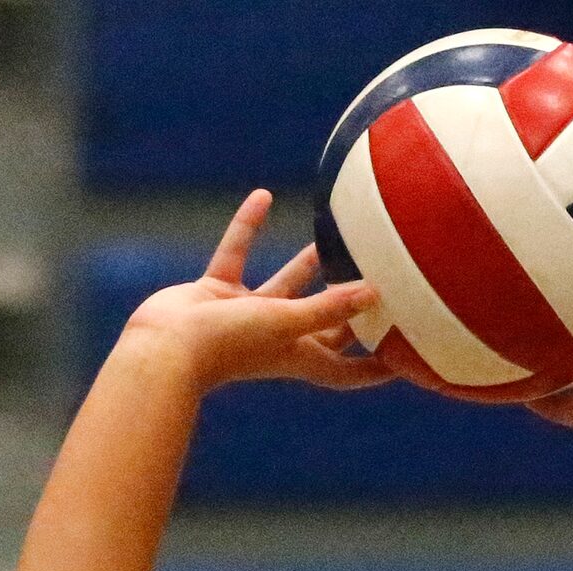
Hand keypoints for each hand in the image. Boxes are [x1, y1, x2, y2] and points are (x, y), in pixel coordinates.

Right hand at [124, 189, 393, 395]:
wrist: (163, 349)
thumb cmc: (228, 345)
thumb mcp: (286, 321)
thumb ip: (328, 307)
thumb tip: (376, 292)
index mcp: (299, 356)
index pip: (348, 371)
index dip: (377, 368)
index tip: (409, 359)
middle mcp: (277, 338)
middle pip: (324, 327)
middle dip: (349, 310)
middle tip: (381, 284)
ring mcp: (246, 317)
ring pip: (285, 287)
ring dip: (307, 265)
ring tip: (331, 239)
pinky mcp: (216, 294)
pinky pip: (237, 254)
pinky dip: (248, 227)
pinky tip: (263, 196)